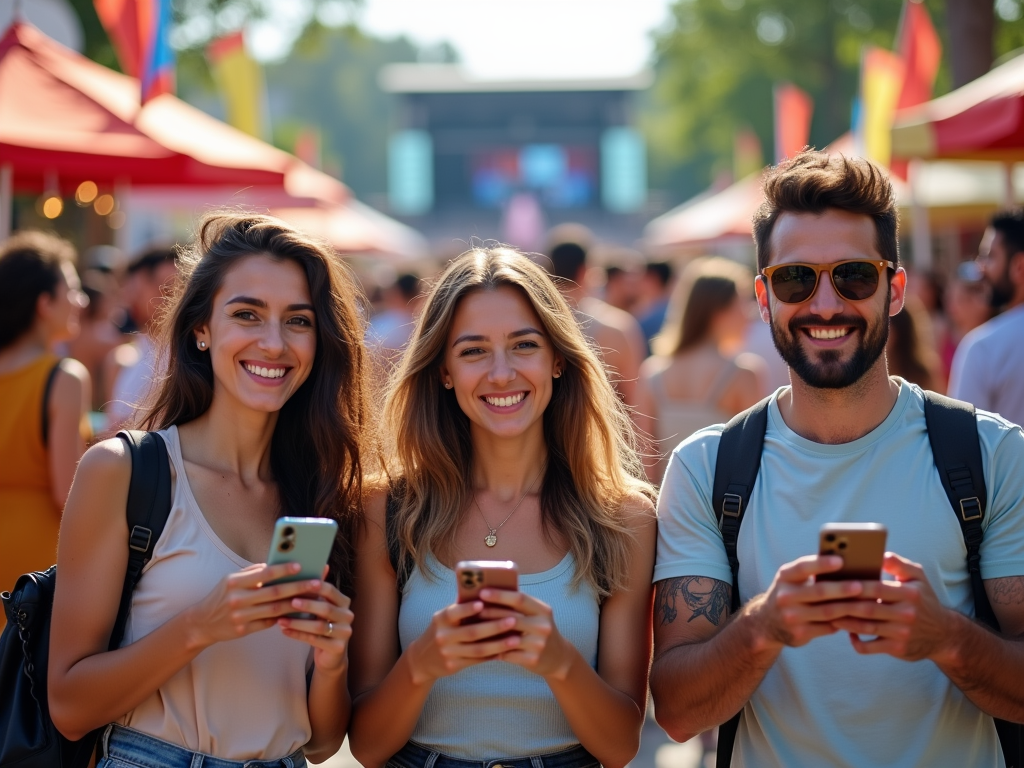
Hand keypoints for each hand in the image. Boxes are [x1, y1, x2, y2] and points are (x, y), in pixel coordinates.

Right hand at [186, 562, 325, 648]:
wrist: (201, 623)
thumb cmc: (221, 596)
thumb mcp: (230, 580)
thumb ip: (252, 572)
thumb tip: (276, 564)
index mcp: (234, 582)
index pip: (263, 574)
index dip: (283, 570)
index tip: (300, 566)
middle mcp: (237, 599)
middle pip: (274, 593)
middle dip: (298, 587)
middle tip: (316, 583)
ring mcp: (240, 616)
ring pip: (274, 610)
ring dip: (296, 604)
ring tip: (312, 598)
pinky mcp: (243, 631)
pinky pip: (268, 623)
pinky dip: (284, 618)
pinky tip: (298, 613)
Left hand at [277, 571, 354, 672]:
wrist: (330, 654)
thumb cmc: (322, 624)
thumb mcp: (320, 605)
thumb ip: (318, 589)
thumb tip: (320, 564)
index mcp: (344, 602)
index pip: (331, 591)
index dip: (316, 587)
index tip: (300, 583)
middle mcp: (348, 615)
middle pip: (326, 609)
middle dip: (307, 605)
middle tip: (290, 602)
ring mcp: (345, 632)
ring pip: (319, 626)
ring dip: (298, 622)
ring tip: (281, 620)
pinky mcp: (338, 647)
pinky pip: (315, 640)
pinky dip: (298, 635)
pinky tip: (285, 631)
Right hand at [406, 600, 520, 684]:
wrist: (422, 659)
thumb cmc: (442, 630)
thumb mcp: (444, 618)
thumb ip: (461, 608)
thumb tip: (487, 592)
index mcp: (441, 619)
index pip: (454, 612)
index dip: (467, 609)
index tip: (482, 604)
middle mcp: (443, 635)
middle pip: (472, 632)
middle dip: (494, 627)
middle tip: (513, 620)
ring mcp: (448, 652)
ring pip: (478, 649)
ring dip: (499, 644)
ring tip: (516, 639)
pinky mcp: (453, 666)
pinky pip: (477, 661)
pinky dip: (493, 656)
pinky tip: (507, 652)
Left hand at [479, 589, 573, 680]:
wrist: (559, 658)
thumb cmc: (540, 630)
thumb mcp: (537, 615)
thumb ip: (519, 606)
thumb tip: (491, 593)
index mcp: (543, 610)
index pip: (520, 598)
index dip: (500, 595)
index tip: (482, 592)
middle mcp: (543, 626)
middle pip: (511, 617)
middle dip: (490, 613)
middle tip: (471, 610)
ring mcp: (539, 644)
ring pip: (507, 637)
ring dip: (489, 633)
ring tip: (473, 628)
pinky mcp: (532, 660)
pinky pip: (508, 654)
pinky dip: (494, 649)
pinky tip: (481, 646)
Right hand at [747, 555, 864, 649]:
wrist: (767, 623)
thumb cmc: (790, 593)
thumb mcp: (792, 580)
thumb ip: (812, 573)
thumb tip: (847, 567)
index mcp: (784, 577)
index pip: (803, 567)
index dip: (822, 564)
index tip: (841, 560)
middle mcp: (785, 596)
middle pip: (819, 591)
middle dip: (842, 588)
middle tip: (862, 585)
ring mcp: (791, 617)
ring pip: (827, 612)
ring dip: (849, 607)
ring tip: (868, 603)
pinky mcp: (800, 634)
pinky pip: (828, 627)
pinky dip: (845, 622)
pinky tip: (859, 618)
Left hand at [831, 552, 956, 661]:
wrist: (943, 634)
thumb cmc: (923, 599)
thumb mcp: (918, 577)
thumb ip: (898, 564)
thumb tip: (879, 554)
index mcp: (909, 593)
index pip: (875, 588)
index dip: (853, 586)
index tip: (833, 581)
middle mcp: (906, 614)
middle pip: (867, 608)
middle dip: (842, 604)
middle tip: (822, 599)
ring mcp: (901, 633)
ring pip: (865, 627)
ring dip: (844, 622)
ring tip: (828, 613)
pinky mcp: (897, 649)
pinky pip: (870, 647)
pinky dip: (856, 641)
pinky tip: (848, 633)